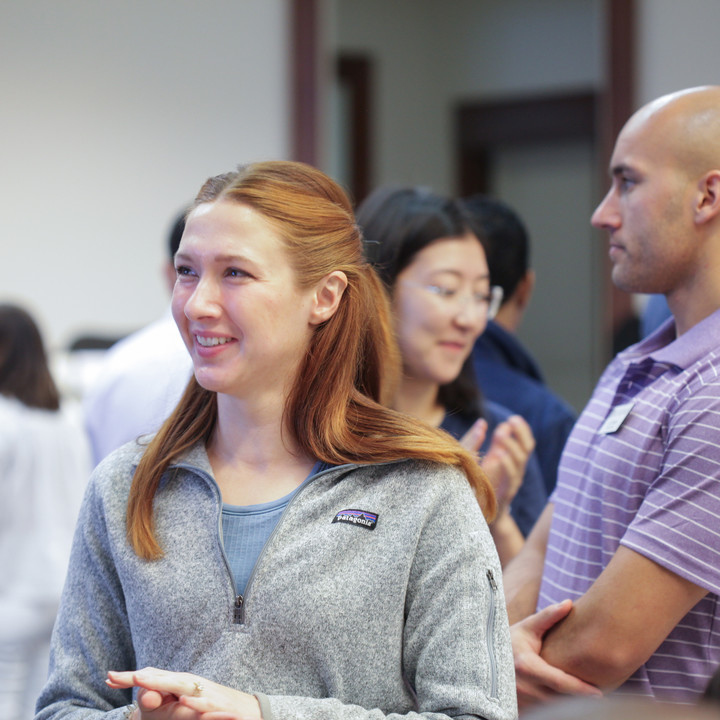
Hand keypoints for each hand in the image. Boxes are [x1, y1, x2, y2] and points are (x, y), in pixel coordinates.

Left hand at [107, 667, 261, 719]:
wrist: (250, 712)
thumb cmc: (216, 708)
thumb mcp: (188, 703)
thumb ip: (166, 699)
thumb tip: (142, 698)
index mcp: (182, 684)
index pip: (153, 677)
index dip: (131, 677)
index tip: (109, 678)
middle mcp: (191, 684)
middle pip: (163, 677)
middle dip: (143, 677)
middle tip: (121, 676)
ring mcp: (205, 693)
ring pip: (181, 684)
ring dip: (163, 682)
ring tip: (143, 680)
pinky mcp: (218, 705)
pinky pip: (204, 701)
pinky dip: (194, 699)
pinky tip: (183, 699)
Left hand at [481, 415, 534, 514]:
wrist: (481, 514)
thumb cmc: (487, 484)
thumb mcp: (491, 460)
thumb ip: (496, 443)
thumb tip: (499, 424)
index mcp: (514, 460)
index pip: (525, 442)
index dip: (523, 430)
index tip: (514, 418)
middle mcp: (517, 469)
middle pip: (527, 448)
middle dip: (521, 434)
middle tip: (511, 422)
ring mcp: (514, 481)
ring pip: (520, 461)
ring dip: (511, 445)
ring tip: (501, 433)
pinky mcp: (506, 492)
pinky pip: (510, 477)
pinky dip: (506, 464)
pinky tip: (498, 454)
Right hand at [512, 600, 601, 709]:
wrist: (484, 654)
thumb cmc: (509, 640)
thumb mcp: (527, 627)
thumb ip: (548, 616)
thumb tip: (569, 603)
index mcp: (526, 666)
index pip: (561, 683)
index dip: (581, 689)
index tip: (599, 693)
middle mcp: (522, 686)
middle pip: (558, 699)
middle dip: (577, 700)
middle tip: (597, 697)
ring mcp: (519, 700)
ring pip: (550, 708)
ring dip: (566, 706)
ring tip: (584, 702)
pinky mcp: (517, 708)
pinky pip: (541, 711)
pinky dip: (553, 708)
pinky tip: (564, 703)